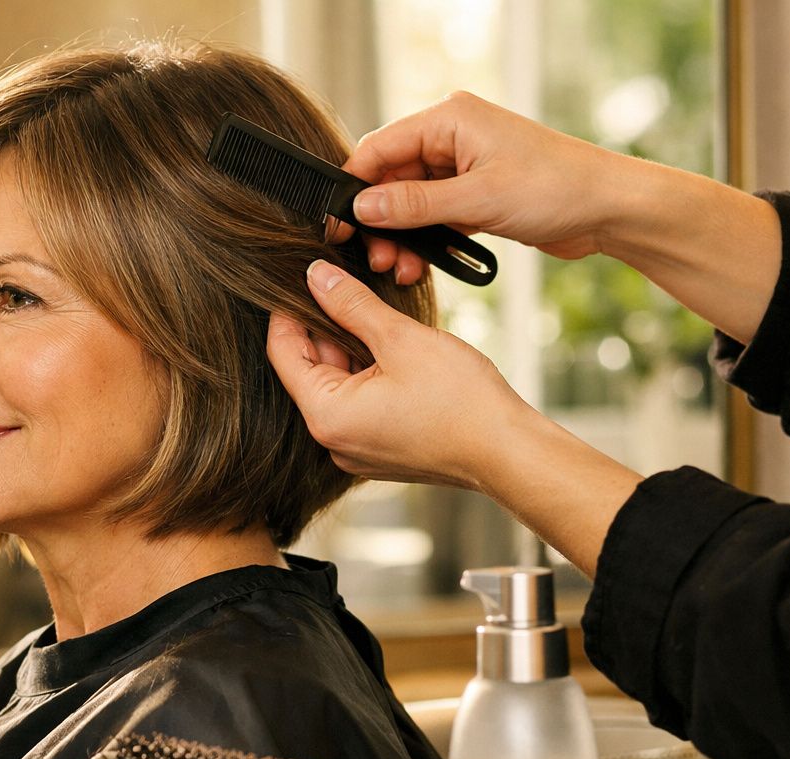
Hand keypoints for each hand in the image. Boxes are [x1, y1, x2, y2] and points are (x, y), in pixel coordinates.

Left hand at [270, 258, 642, 577]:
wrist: (506, 451)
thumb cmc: (461, 401)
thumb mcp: (400, 339)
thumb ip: (351, 305)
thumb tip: (316, 276)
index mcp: (326, 416)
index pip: (282, 353)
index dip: (288, 312)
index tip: (302, 280)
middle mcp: (332, 440)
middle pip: (308, 369)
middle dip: (325, 328)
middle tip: (346, 290)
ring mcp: (354, 450)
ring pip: (336, 385)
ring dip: (350, 350)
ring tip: (377, 319)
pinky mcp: (377, 451)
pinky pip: (357, 405)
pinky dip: (367, 376)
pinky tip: (391, 352)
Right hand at [335, 92, 627, 283]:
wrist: (609, 209)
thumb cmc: (557, 188)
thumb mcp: (478, 199)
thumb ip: (414, 205)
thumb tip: (364, 207)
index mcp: (450, 119)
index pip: (379, 148)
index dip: (353, 187)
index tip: (337, 224)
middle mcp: (452, 137)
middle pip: (389, 178)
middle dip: (378, 220)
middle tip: (373, 256)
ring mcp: (463, 166)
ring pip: (407, 202)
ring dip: (398, 236)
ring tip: (397, 267)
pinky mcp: (473, 194)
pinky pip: (431, 216)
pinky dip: (422, 240)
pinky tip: (418, 265)